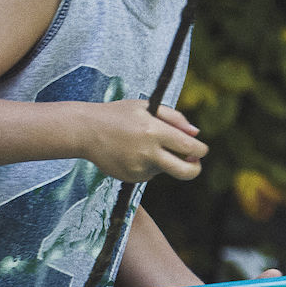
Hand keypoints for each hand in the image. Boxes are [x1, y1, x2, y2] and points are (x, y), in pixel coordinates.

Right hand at [83, 101, 206, 182]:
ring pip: (164, 170)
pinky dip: (147, 165)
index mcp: (155, 132)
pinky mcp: (130, 178)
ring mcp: (139, 169)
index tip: (200, 149)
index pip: (190, 147)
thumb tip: (196, 134)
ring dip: (162, 161)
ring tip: (140, 144)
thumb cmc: (118, 114)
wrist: (84, 131)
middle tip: (193, 162)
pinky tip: (130, 152)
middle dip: (195, 169)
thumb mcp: (146, 107)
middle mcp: (148, 153)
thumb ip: (175, 118)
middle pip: (185, 172)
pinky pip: (149, 174)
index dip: (201, 150)